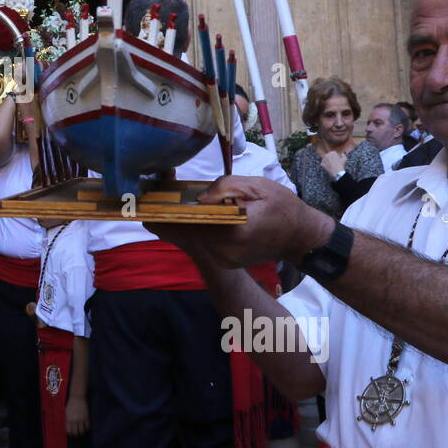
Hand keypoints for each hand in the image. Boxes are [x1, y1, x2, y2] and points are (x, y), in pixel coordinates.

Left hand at [65, 396, 89, 436]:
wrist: (77, 397)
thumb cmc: (71, 404)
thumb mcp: (66, 412)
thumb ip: (66, 419)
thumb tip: (67, 426)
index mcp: (68, 419)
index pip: (68, 431)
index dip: (70, 434)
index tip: (71, 433)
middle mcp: (74, 421)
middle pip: (75, 433)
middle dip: (76, 435)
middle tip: (77, 433)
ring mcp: (81, 420)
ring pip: (82, 431)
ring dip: (82, 433)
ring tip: (82, 431)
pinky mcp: (86, 418)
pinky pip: (88, 427)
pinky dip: (87, 429)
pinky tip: (86, 428)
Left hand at [144, 176, 332, 269]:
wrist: (301, 237)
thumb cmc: (283, 208)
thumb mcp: (258, 187)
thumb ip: (225, 188)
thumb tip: (199, 197)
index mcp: (232, 233)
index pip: (188, 226)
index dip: (164, 216)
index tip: (146, 205)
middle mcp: (224, 252)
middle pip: (185, 233)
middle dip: (170, 214)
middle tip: (154, 195)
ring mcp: (224, 259)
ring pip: (192, 238)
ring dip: (182, 220)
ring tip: (168, 200)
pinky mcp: (225, 260)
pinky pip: (202, 241)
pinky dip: (195, 227)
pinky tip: (191, 212)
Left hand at [320, 150, 347, 178]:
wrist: (337, 172)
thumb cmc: (341, 165)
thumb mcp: (344, 158)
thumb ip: (343, 154)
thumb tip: (342, 153)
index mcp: (332, 152)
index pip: (332, 154)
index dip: (334, 157)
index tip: (336, 160)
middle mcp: (327, 154)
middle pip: (328, 156)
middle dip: (330, 159)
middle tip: (333, 163)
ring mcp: (323, 159)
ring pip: (325, 160)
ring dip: (327, 162)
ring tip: (331, 165)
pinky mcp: (321, 163)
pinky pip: (323, 164)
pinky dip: (325, 165)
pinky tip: (329, 167)